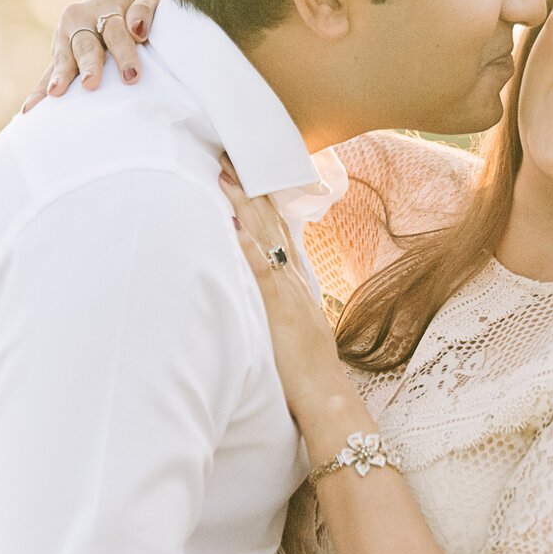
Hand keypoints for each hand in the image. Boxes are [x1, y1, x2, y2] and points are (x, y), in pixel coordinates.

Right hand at [21, 0, 162, 110]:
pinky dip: (38, 91)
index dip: (124, 53)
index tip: (131, 76)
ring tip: (56, 92)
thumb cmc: (137, 6)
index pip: (115, 30)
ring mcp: (64, 34)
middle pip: (86, 44)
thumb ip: (145, 9)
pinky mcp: (57, 51)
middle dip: (88, 65)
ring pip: (63, 57)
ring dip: (60, 76)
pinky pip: (47, 72)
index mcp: (105, 1)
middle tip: (90, 83)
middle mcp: (80, 15)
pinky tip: (31, 109)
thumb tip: (137, 29)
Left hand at [221, 172, 349, 416]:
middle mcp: (294, 280)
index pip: (278, 230)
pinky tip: (233, 227)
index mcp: (296, 283)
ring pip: (266, 239)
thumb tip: (266, 291)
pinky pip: (262, 275)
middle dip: (251, 189)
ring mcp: (288, 294)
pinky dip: (248, 249)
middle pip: (272, 224)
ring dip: (245, 206)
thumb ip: (282, 305)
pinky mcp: (280, 312)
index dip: (262, 200)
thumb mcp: (296, 327)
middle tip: (232, 157)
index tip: (246, 173)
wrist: (326, 397)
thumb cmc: (308, 372)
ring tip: (226, 176)